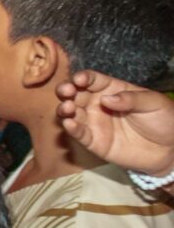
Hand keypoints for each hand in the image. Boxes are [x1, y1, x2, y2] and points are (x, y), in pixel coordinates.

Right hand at [57, 71, 173, 176]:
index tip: (79, 80)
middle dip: (66, 90)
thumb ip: (131, 98)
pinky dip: (71, 129)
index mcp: (112, 90)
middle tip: (66, 91)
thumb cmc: (164, 120)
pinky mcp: (93, 142)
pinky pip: (79, 134)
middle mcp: (98, 104)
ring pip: (72, 113)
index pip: (93, 80)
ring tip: (67, 108)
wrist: (170, 149)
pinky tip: (69, 124)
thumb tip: (106, 99)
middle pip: (76, 94)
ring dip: (65, 109)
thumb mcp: (153, 103)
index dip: (83, 78)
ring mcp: (94, 123)